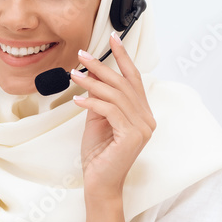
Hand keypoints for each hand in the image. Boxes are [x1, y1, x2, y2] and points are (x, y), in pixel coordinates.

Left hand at [70, 33, 155, 199]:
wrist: (99, 183)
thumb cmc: (98, 154)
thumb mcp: (97, 121)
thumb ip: (99, 100)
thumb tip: (91, 77)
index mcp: (142, 113)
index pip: (134, 78)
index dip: (124, 57)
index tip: (113, 38)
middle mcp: (147, 118)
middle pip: (124, 83)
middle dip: (102, 66)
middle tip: (81, 54)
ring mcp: (142, 127)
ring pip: (117, 95)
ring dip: (93, 82)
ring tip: (74, 75)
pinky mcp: (131, 136)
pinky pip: (110, 111)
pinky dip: (92, 103)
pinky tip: (77, 100)